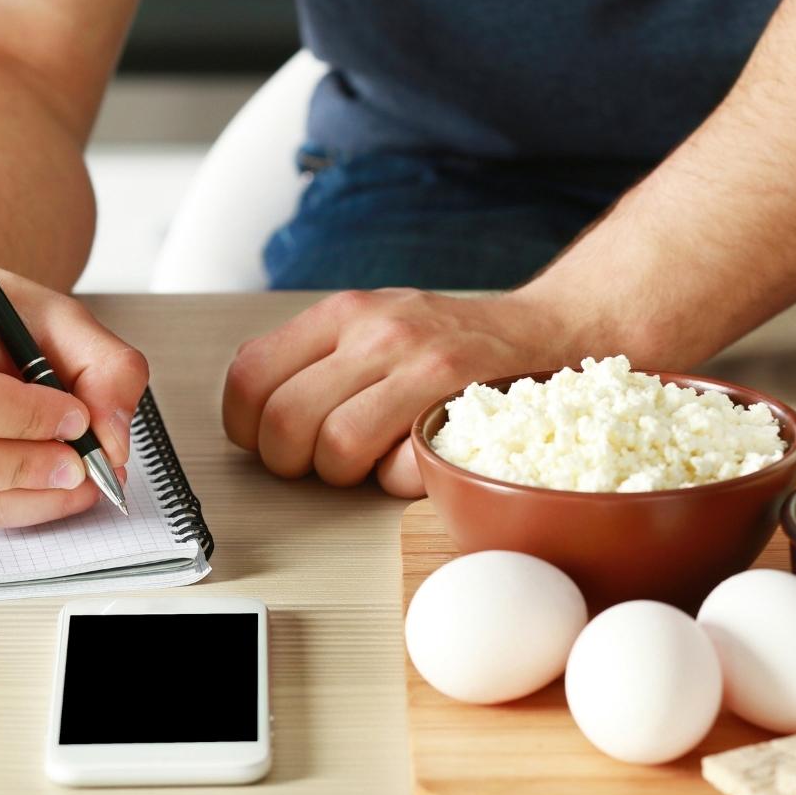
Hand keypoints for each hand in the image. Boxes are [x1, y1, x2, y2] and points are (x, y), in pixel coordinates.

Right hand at [0, 271, 148, 528]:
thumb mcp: (61, 317)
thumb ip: (106, 368)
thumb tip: (111, 442)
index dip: (26, 419)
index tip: (76, 418)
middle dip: (24, 470)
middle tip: (79, 463)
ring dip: (26, 498)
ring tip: (73, 476)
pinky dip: (13, 508)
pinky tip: (45, 486)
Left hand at [222, 288, 578, 497]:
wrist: (546, 333)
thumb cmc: (450, 341)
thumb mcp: (373, 321)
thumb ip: (314, 355)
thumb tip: (253, 409)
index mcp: (345, 313)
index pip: (250, 376)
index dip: (248, 426)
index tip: (269, 440)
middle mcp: (380, 332)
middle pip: (285, 422)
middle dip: (291, 462)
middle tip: (317, 462)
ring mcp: (425, 369)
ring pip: (336, 449)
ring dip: (345, 475)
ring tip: (367, 461)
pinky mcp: (464, 410)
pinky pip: (399, 471)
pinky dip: (399, 481)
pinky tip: (412, 460)